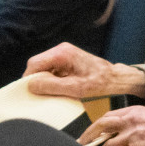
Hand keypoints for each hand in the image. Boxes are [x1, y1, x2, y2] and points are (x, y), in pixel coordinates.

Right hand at [24, 43, 144, 99]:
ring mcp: (63, 54)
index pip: (34, 64)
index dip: (29, 79)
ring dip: (45, 81)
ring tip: (53, 93)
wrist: (116, 78)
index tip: (30, 93)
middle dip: (37, 80)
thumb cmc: (99, 83)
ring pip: (43, 68)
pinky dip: (51, 80)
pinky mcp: (66, 60)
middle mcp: (61, 50)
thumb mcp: (75, 88)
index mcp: (62, 53)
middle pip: (37, 65)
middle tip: (42, 95)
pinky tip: (60, 89)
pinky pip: (51, 70)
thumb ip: (52, 86)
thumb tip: (31, 85)